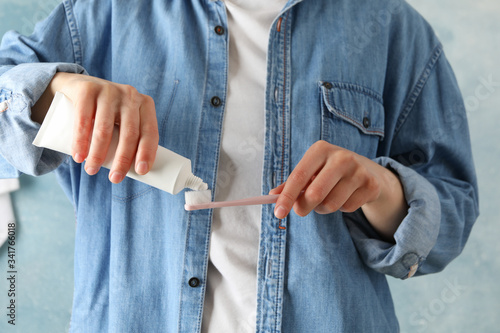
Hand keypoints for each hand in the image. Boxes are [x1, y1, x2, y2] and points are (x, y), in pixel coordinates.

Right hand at [32, 72, 158, 182]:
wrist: (79, 85)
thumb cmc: (107, 113)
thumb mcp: (124, 120)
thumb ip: (130, 138)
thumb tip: (136, 174)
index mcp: (145, 105)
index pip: (150, 132)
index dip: (147, 152)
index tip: (140, 172)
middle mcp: (130, 95)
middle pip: (129, 133)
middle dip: (122, 159)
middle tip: (115, 179)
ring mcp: (109, 90)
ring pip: (105, 129)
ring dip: (98, 154)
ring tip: (91, 171)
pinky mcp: (87, 89)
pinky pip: (84, 119)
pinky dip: (80, 141)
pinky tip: (78, 155)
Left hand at [269, 140, 407, 240]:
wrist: (367, 169)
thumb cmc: (329, 171)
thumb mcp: (310, 171)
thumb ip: (291, 184)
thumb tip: (272, 196)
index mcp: (320, 149)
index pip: (299, 176)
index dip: (287, 196)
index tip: (278, 213)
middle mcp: (341, 157)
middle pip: (315, 194)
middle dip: (304, 207)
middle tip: (301, 210)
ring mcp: (358, 170)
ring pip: (331, 204)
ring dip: (324, 208)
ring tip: (327, 198)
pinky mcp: (371, 185)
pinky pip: (348, 208)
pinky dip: (342, 208)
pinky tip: (346, 196)